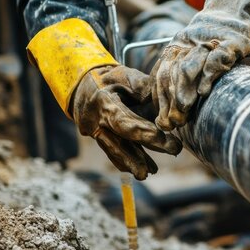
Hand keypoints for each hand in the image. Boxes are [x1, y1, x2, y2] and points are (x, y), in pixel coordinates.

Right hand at [72, 65, 181, 179]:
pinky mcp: (97, 137)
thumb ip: (145, 91)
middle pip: (119, 141)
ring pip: (114, 150)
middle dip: (139, 155)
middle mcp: (95, 120)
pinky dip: (124, 160)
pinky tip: (138, 169)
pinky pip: (111, 151)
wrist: (83, 83)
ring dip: (133, 162)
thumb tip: (166, 107)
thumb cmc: (110, 78)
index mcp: (103, 102)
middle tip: (158, 166)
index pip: (125, 122)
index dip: (145, 132)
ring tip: (149, 172)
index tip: (165, 140)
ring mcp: (93, 131)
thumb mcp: (126, 77)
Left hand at [152, 0, 249, 130]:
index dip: (160, 99)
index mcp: (175, 49)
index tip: (162, 122)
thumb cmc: (217, 45)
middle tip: (171, 122)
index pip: (161, 75)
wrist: (237, 12)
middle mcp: (187, 44)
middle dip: (170, 100)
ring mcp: (209, 42)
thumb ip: (184, 80)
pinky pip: (217, 57)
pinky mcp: (232, 42)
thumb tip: (170, 117)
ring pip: (189, 66)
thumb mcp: (197, 57)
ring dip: (183, 89)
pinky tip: (204, 91)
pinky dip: (209, 74)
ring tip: (183, 109)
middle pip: (171, 73)